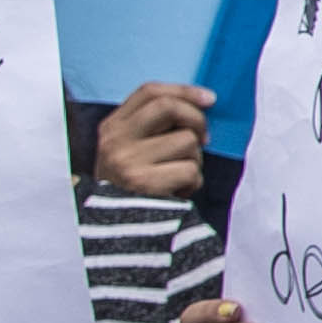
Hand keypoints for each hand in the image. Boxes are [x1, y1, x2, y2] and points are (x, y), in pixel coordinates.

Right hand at [95, 81, 210, 203]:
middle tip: (204, 139)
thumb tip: (203, 105)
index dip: (184, 91)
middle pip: (168, 107)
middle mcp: (114, 141)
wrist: (114, 231)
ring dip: (195, 159)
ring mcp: (127, 162)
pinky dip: (193, 183)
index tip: (210, 99)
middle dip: (197, 120)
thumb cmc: (135, 186)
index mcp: (112, 127)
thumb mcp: (132, 149)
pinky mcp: (144, 184)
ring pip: (186, 141)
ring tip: (179, 175)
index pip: (149, 92)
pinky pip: (191, 170)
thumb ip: (156, 126)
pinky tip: (177, 192)